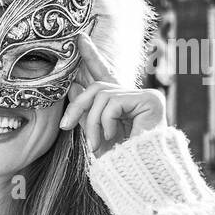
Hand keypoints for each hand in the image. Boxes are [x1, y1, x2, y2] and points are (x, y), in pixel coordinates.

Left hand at [58, 33, 165, 159]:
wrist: (138, 176)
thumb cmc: (118, 160)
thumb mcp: (94, 131)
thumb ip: (86, 109)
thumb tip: (72, 84)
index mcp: (121, 103)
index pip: (103, 74)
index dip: (91, 57)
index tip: (79, 38)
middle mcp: (134, 96)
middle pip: (97, 86)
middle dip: (77, 105)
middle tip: (63, 125)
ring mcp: (144, 96)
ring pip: (100, 95)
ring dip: (91, 122)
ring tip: (94, 142)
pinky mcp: (150, 100)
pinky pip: (112, 103)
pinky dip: (105, 122)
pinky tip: (112, 136)